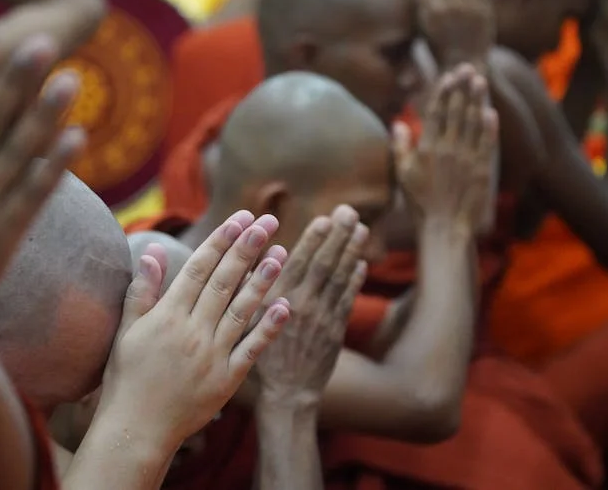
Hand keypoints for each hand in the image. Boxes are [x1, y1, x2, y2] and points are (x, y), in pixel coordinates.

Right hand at [97, 211, 291, 448]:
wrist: (136, 430)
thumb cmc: (126, 377)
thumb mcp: (127, 330)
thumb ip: (142, 289)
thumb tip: (153, 249)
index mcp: (167, 316)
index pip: (199, 269)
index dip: (220, 241)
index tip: (240, 218)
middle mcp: (192, 331)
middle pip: (224, 282)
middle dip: (247, 249)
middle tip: (267, 223)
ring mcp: (212, 356)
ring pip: (242, 310)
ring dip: (263, 281)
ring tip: (281, 253)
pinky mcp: (227, 379)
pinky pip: (252, 349)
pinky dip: (269, 328)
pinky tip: (285, 306)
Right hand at [254, 206, 368, 404]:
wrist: (285, 395)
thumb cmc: (258, 354)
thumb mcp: (245, 319)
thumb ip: (251, 287)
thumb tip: (259, 254)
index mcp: (275, 301)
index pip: (299, 263)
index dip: (314, 239)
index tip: (325, 218)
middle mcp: (300, 307)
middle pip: (323, 265)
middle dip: (338, 236)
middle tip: (350, 211)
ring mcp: (321, 320)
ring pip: (339, 279)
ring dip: (351, 251)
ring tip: (361, 228)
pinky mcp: (335, 332)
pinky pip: (348, 301)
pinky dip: (355, 280)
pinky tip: (362, 262)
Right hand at [394, 64, 498, 230]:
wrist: (445, 228)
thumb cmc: (420, 204)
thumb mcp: (403, 175)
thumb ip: (400, 147)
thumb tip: (398, 123)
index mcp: (428, 149)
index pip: (436, 113)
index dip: (443, 92)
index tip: (448, 76)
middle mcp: (448, 149)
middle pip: (456, 111)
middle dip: (462, 88)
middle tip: (468, 67)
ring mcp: (467, 158)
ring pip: (472, 122)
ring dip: (476, 99)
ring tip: (480, 80)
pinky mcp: (482, 170)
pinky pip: (486, 142)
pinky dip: (489, 126)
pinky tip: (490, 111)